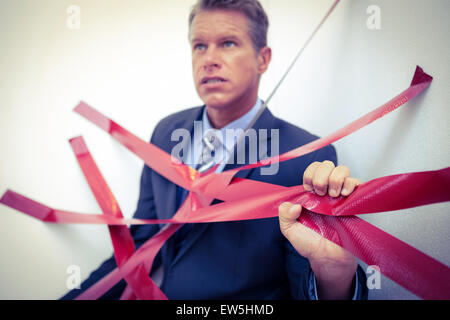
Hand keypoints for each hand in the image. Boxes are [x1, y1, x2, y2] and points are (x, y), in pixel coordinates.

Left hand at [278, 161, 360, 298]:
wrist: (328, 258)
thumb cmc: (310, 244)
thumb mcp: (289, 230)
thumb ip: (284, 215)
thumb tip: (292, 204)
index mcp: (311, 194)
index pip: (312, 169)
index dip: (309, 174)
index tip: (308, 189)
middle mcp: (326, 191)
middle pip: (327, 165)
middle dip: (321, 176)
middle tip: (320, 193)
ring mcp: (340, 195)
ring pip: (342, 170)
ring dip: (335, 178)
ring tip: (332, 195)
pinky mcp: (353, 202)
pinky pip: (356, 183)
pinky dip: (350, 184)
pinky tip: (343, 194)